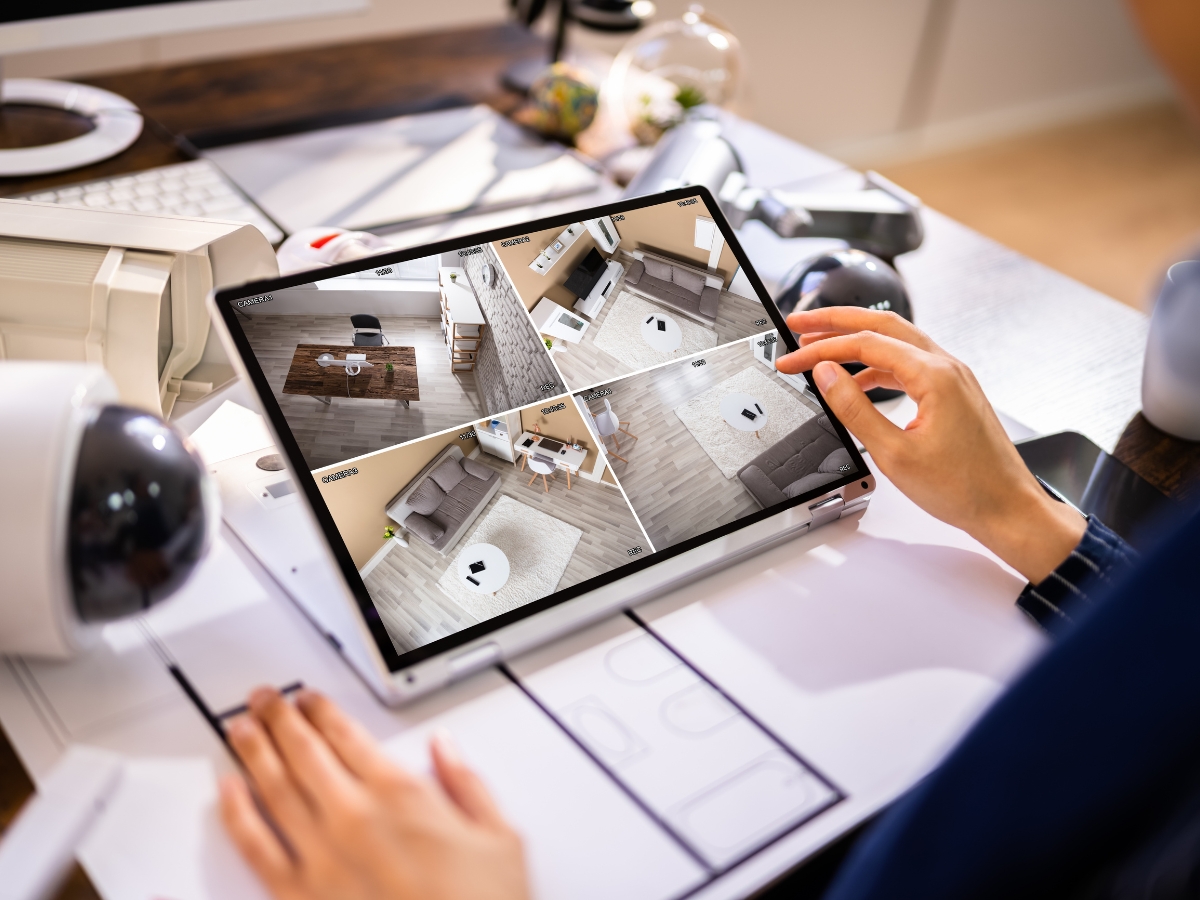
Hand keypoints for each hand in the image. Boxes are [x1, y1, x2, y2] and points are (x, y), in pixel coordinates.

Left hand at [219, 688, 529, 899]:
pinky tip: (229, 791)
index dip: (322, 710)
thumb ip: (467, 784)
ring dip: (254, 750)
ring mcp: (322, 858)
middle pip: (303, 752)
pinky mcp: (299, 897)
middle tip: (265, 699)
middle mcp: (354, 818)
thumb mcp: (498, 838)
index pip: (347, 736)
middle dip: (280, 718)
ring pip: (274, 788)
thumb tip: (446, 749)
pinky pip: (256, 846)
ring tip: (241, 727)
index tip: (309, 698)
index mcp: (401, 795)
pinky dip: (236, 813)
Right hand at [776, 308, 1084, 583]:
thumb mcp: (894, 453)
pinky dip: (878, 366)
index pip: (865, 344)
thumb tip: (827, 376)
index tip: (792, 359)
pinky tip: (858, 382)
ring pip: (897, 342)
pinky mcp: (954, 392)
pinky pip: (909, 365)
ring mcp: (953, 377)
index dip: (822, 348)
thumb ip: (854, 409)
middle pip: (882, 325)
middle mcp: (947, 367)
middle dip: (837, 321)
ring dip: (857, 341)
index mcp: (934, 376)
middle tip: (800, 324)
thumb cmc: (964, 488)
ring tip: (822, 350)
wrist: (1007, 509)